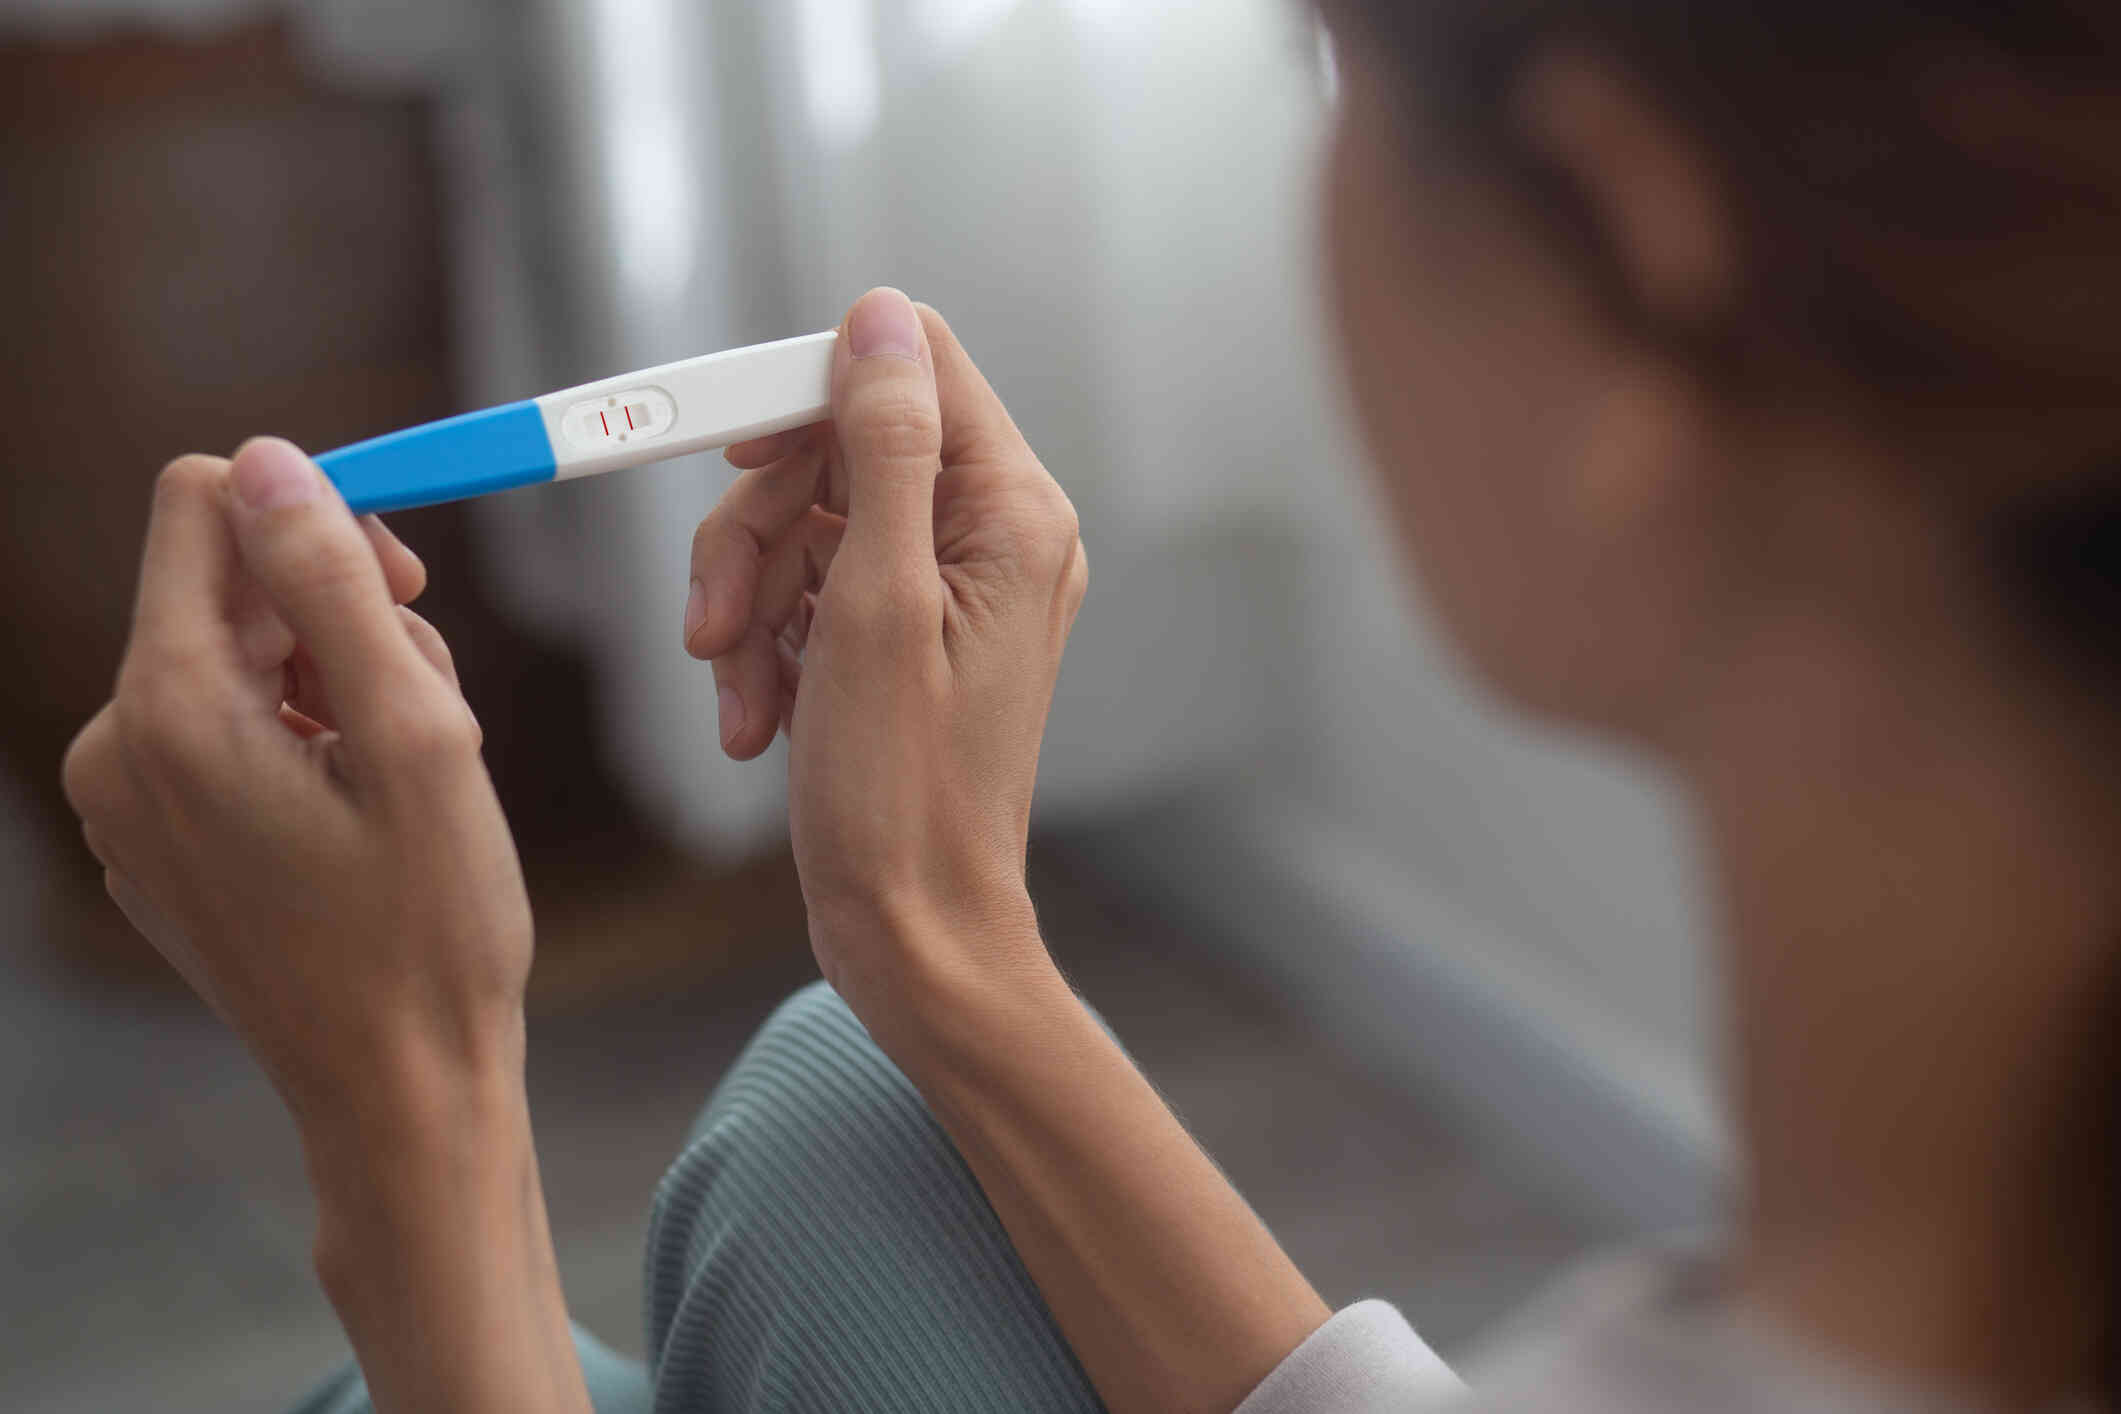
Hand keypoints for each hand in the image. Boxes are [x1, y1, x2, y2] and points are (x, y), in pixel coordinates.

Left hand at [62, 439, 531, 1134]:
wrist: (398, 1096)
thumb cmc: (429, 933)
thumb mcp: (417, 740)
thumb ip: (337, 587)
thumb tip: (274, 462)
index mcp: (170, 710)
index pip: (204, 507)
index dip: (318, 517)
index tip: (403, 586)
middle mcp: (114, 747)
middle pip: (228, 588)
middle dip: (341, 620)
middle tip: (427, 715)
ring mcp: (126, 804)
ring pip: (239, 661)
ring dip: (336, 687)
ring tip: (404, 782)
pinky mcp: (156, 844)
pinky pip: (225, 733)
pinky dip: (304, 745)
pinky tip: (362, 822)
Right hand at [683, 289, 1087, 1036]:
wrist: (912, 931)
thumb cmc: (901, 791)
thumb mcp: (876, 603)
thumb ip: (885, 448)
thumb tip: (881, 318)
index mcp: (1012, 514)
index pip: (910, 366)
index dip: (803, 394)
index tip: (727, 454)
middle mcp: (992, 538)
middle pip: (836, 448)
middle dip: (755, 533)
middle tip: (713, 623)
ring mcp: (947, 590)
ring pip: (806, 524)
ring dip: (747, 603)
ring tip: (736, 694)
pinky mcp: (903, 639)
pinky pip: (810, 593)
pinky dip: (766, 647)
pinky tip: (756, 721)